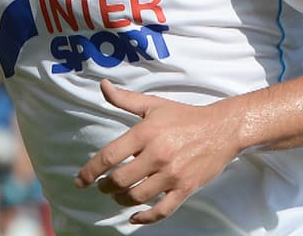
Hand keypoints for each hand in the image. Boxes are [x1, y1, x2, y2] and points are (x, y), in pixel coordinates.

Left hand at [75, 80, 241, 225]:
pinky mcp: (186, 188)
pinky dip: (145, 218)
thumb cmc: (184, 116)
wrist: (222, 129)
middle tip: (102, 186)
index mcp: (145, 133)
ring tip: (117, 196)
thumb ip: (124, 99)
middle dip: (105, 187)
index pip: (109, 156)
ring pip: (137, 196)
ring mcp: (172, 174)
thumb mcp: (153, 105)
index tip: (80, 180)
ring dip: (121, 200)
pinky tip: (134, 217)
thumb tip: (103, 85)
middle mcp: (157, 155)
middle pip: (120, 180)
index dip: (89, 171)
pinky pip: (162, 210)